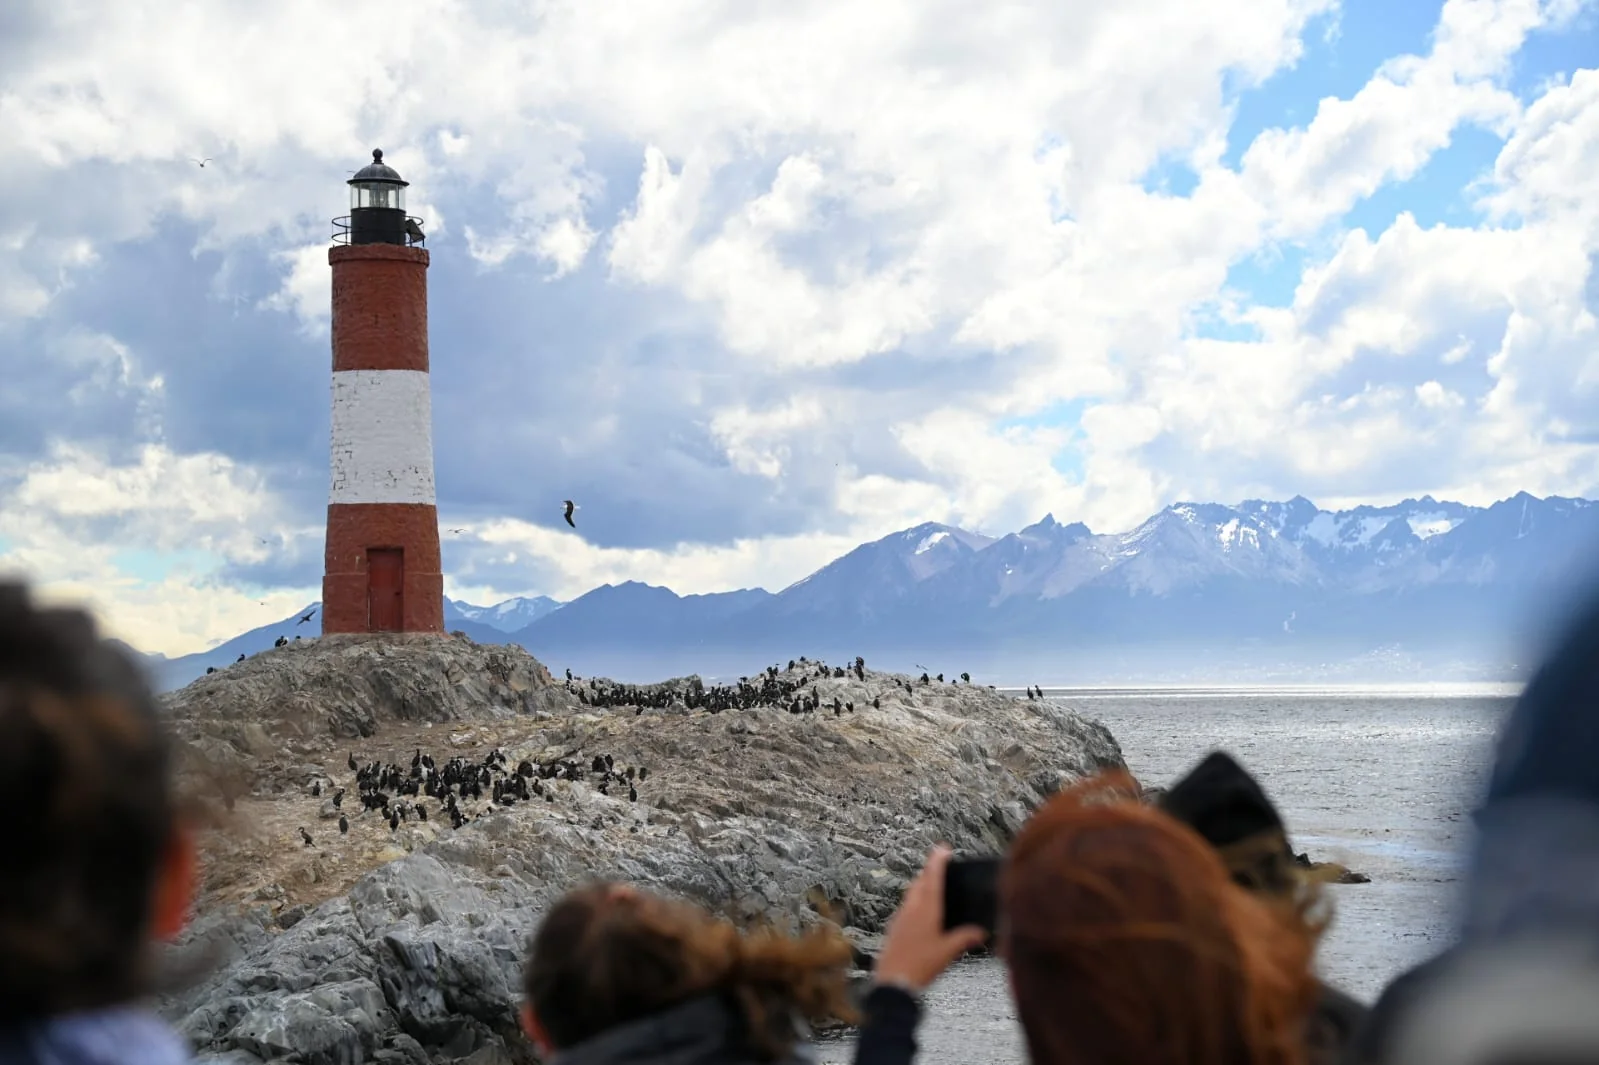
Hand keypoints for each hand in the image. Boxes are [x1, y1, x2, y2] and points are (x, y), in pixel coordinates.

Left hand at [872, 844, 987, 992]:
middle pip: (919, 883)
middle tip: (938, 866)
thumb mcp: (948, 951)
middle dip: (928, 872)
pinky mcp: (894, 929)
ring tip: (931, 888)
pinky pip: (906, 908)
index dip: (937, 861)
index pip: (933, 878)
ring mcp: (900, 918)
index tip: (942, 847)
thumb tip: (982, 932)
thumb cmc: (921, 964)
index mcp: (926, 909)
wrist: (893, 982)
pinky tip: (921, 915)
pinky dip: (915, 903)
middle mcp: (911, 908)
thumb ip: (966, 938)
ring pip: (911, 894)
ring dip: (921, 886)